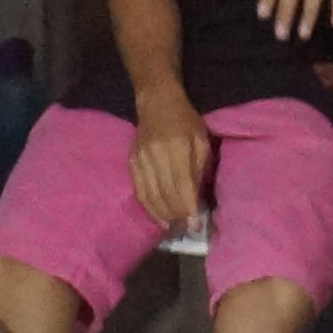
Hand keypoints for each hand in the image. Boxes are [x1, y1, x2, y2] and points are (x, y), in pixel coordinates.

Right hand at [129, 102, 216, 231]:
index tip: (195, 225)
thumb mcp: (201, 140)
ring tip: (174, 226)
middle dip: (177, 215)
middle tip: (187, 229)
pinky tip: (159, 217)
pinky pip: (139, 191)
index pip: (182, 184)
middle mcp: (156, 154)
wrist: (157, 103)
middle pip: (165, 193)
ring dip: (163, 215)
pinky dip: (149, 207)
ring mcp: (141, 159)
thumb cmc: (186, 121)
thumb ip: (200, 168)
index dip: (188, 207)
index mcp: (178, 146)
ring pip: (150, 195)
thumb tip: (198, 199)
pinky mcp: (131, 162)